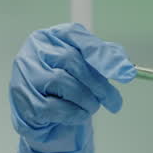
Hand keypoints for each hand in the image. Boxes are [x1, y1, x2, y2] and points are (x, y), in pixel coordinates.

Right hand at [9, 23, 135, 152]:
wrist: (42, 116)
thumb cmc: (64, 85)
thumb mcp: (83, 66)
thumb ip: (103, 60)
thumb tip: (127, 69)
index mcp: (49, 36)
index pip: (77, 36)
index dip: (102, 54)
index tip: (126, 72)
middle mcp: (33, 52)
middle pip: (72, 60)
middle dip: (99, 83)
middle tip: (115, 101)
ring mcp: (25, 77)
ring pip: (64, 84)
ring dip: (87, 100)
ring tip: (93, 107)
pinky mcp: (25, 102)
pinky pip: (56, 108)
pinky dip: (75, 114)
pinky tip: (80, 115)